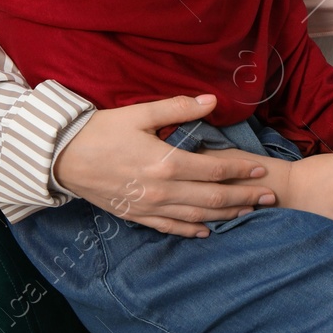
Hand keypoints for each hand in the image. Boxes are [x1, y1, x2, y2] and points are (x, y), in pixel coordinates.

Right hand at [54, 95, 273, 238]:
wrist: (62, 158)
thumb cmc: (101, 130)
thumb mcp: (140, 114)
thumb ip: (179, 108)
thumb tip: (212, 100)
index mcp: (166, 162)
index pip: (215, 170)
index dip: (241, 170)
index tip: (262, 169)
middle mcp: (162, 190)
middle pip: (212, 198)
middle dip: (244, 197)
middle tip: (270, 197)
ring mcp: (149, 207)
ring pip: (196, 216)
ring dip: (225, 215)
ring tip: (250, 213)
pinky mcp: (135, 216)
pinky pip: (169, 228)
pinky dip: (191, 231)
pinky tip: (207, 232)